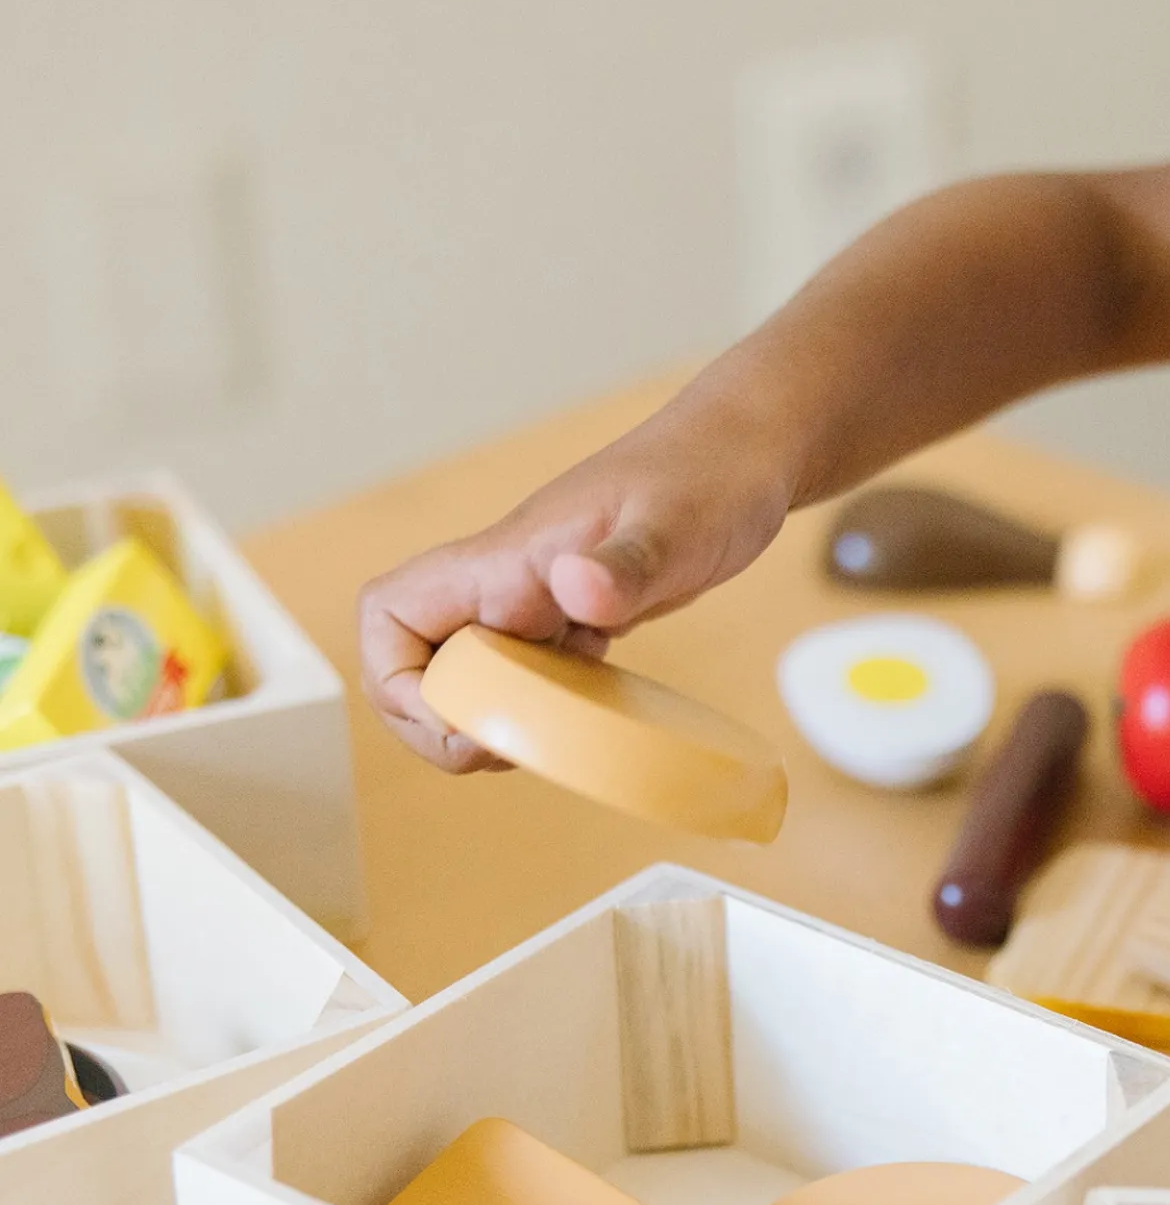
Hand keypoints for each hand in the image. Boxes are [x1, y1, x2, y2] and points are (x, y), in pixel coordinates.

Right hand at [357, 401, 790, 771]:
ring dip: (489, 723)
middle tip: (507, 750)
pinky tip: (592, 711)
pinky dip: (542, 711)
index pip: (390, 614)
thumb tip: (575, 588)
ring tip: (549, 741)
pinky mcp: (572, 618)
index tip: (461, 717)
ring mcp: (537, 602)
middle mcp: (505, 583)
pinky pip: (527, 676)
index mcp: (504, 559)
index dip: (398, 681)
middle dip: (440, 723)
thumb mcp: (677, 529)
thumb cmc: (709, 478)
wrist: (746, 455)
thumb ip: (625, 563)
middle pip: (416, 663)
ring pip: (469, 676)